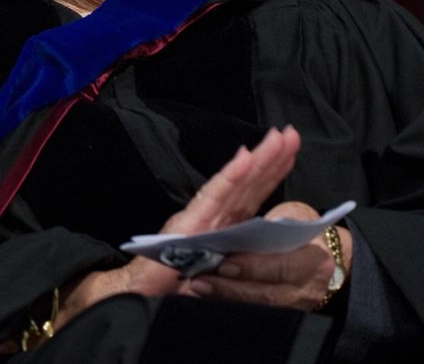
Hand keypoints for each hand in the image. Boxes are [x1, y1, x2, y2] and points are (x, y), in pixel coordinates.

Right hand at [59, 126, 300, 326]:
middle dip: (271, 158)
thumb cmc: (172, 287)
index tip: (289, 150)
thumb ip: (238, 263)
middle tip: (291, 133)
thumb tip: (262, 254)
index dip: (270, 173)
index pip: (251, 197)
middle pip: (248, 186)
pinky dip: (229, 177)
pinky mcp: (188, 226)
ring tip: (279, 138)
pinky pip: (214, 198)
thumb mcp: (219, 276)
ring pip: (236, 186)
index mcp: (221, 230)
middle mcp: (212, 220)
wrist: (137, 296)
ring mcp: (201, 220)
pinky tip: (245, 158)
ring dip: (259, 160)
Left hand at [186, 201, 352, 310]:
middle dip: (231, 287)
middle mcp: (306, 288)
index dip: (252, 267)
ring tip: (198, 287)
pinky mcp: (285, 312)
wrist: (339, 261)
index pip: (281, 266)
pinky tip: (209, 293)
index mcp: (313, 260)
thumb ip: (278, 221)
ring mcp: (296, 305)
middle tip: (199, 280)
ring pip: (258, 304)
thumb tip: (251, 228)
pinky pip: (255, 309)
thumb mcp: (300, 216)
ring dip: (226, 296)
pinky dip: (231, 300)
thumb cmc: (312, 231)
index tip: (225, 264)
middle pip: (266, 293)